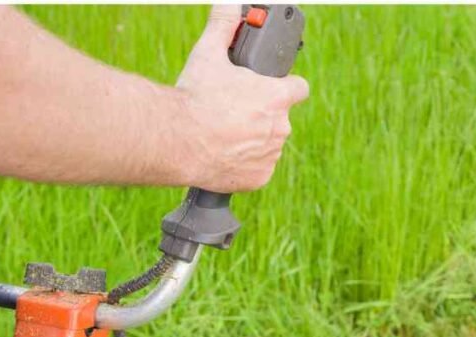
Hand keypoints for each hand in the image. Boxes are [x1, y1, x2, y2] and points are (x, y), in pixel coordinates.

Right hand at [175, 4, 308, 191]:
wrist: (176, 141)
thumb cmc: (195, 98)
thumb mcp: (209, 54)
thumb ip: (223, 26)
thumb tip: (228, 4)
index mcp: (277, 97)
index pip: (299, 88)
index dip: (286, 87)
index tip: (271, 89)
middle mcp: (280, 128)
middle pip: (279, 118)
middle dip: (261, 115)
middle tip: (232, 112)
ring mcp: (270, 155)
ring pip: (267, 145)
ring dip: (253, 140)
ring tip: (223, 134)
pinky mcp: (258, 179)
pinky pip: (256, 170)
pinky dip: (244, 166)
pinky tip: (223, 156)